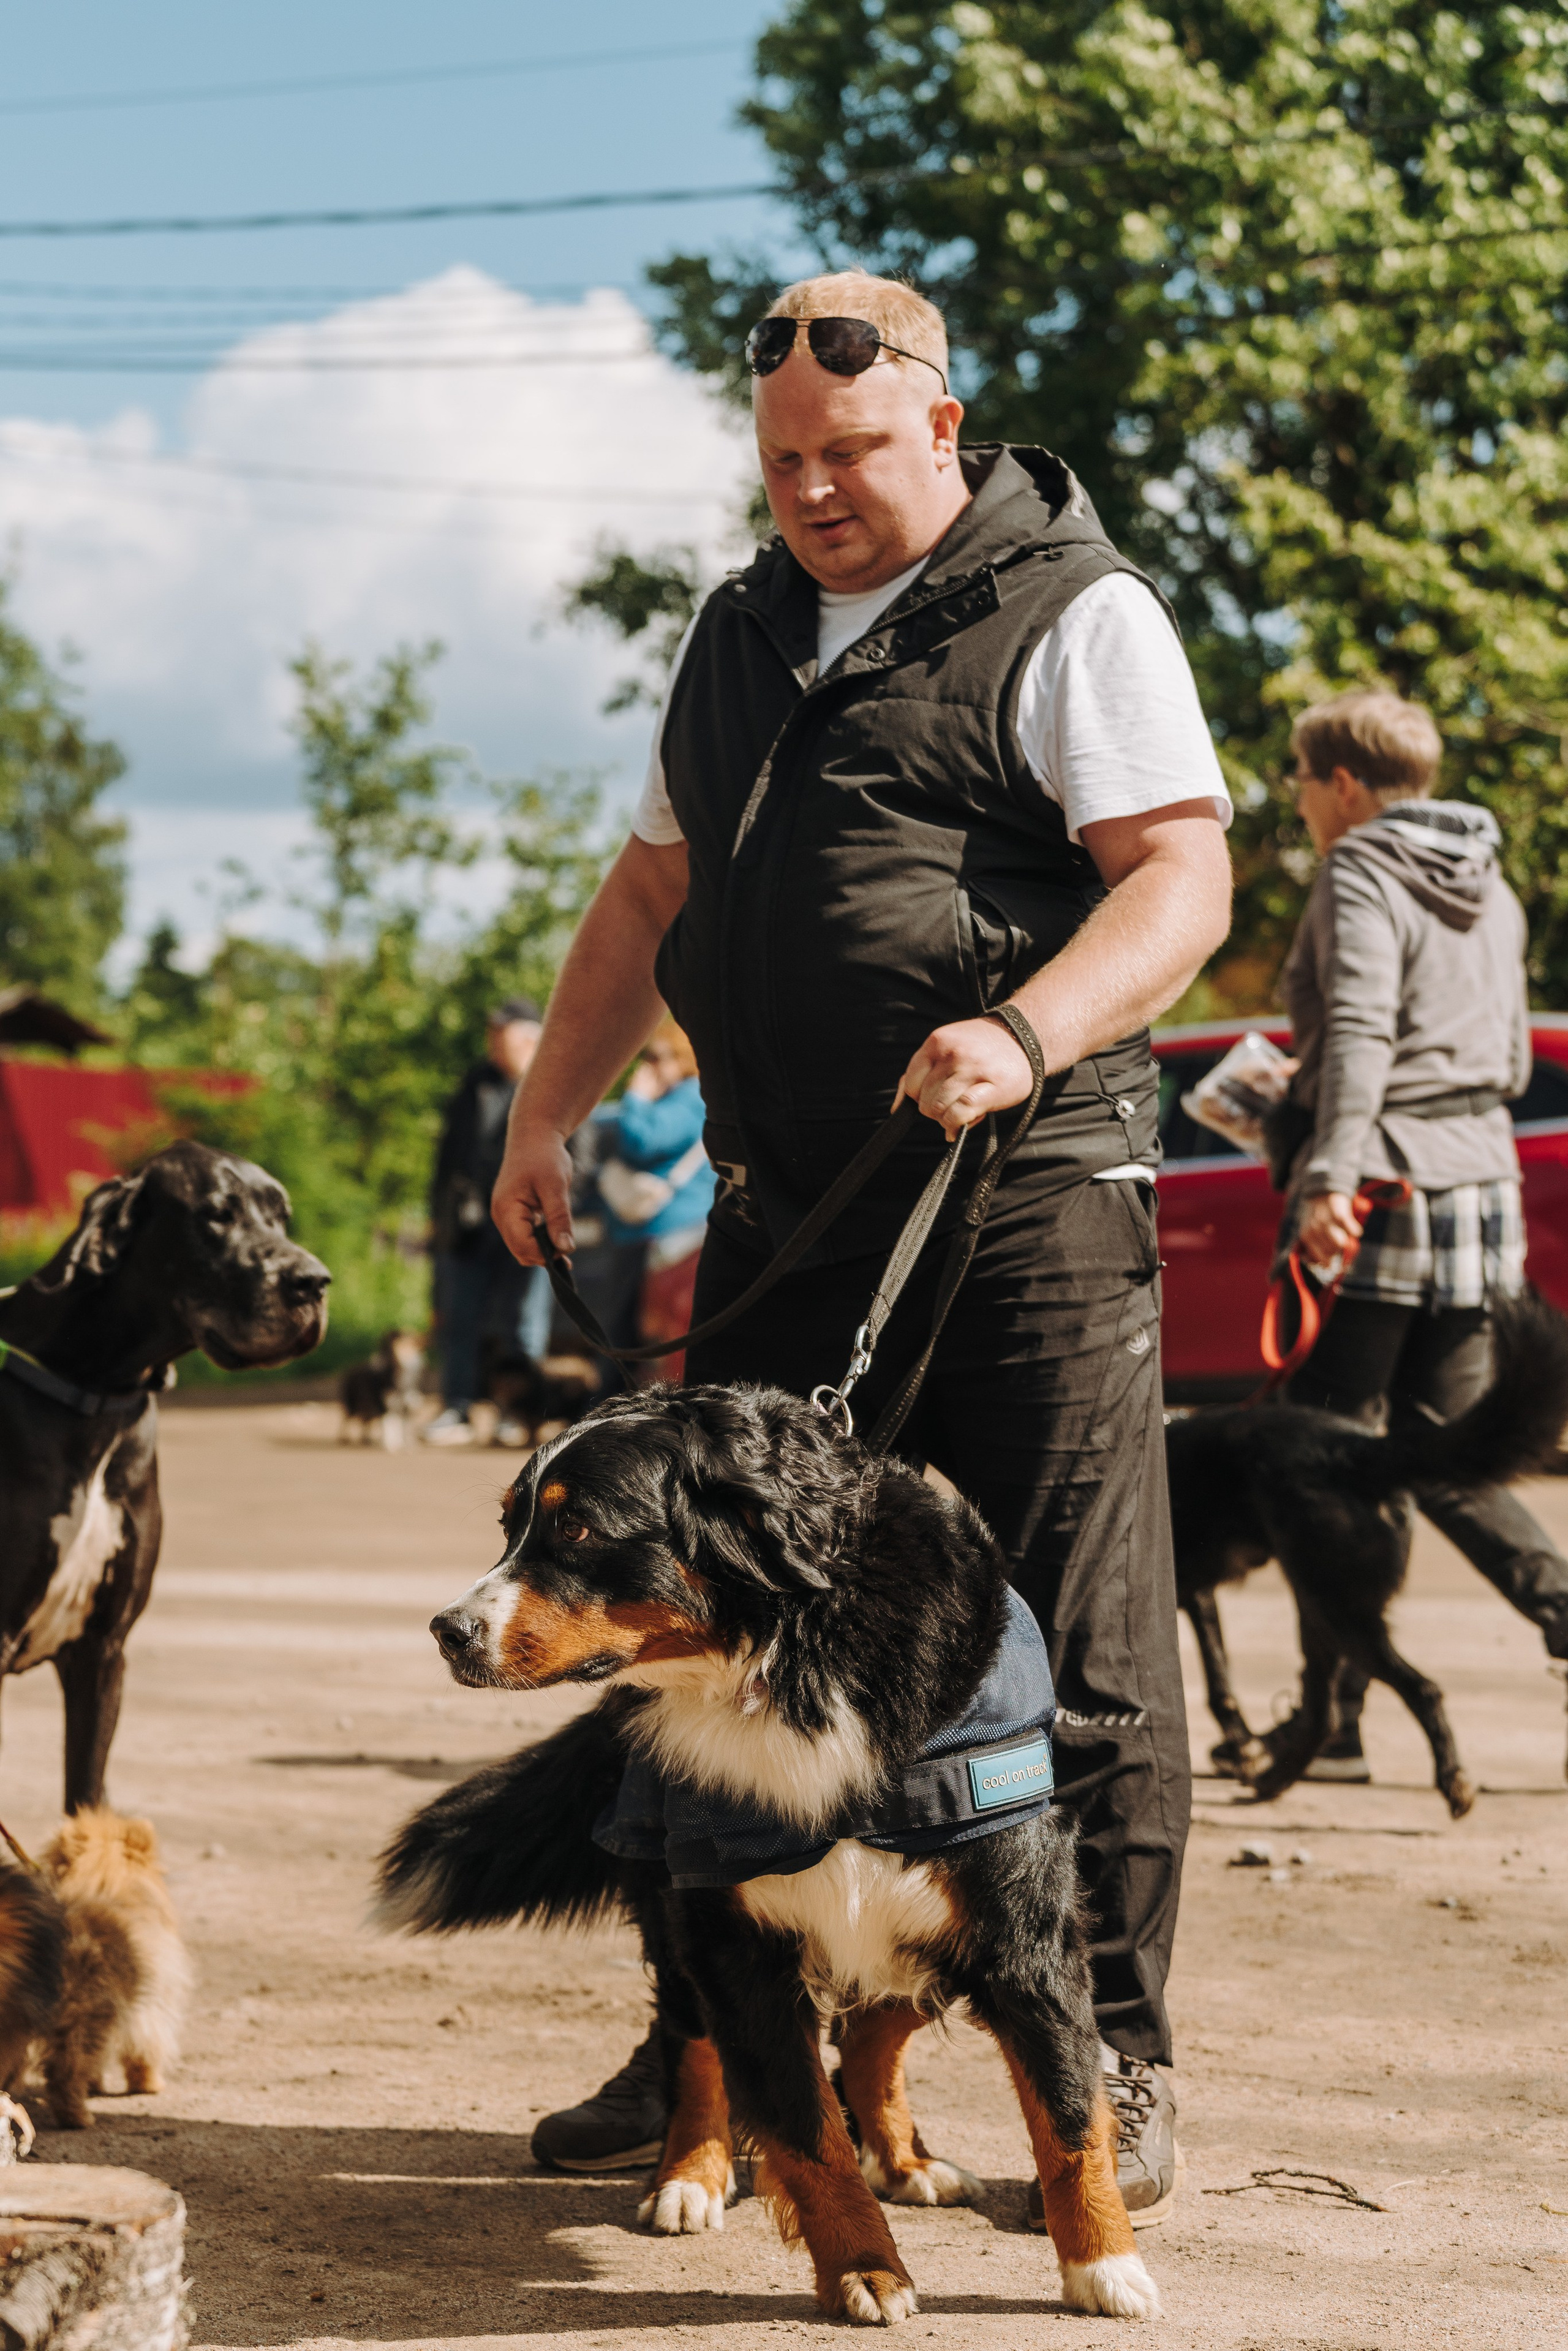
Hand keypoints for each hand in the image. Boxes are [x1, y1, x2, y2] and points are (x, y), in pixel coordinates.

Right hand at [491, 1123, 574, 1267]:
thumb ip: (559, 1218)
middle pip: (520, 1251)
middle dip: (542, 1256)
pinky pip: (524, 1235)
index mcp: (506, 1208)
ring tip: (564, 1248)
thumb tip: (565, 1248)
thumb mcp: (556, 1187)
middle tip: (568, 1254)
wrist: (535, 1136)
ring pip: (521, 1246)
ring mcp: (505, 1215)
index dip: (544, 1254)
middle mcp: (501, 1215)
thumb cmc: (544, 1156)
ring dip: (542, 1250)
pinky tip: (556, 1240)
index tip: (566, 1252)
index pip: (522, 1246)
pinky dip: (539, 1241)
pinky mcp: (513, 1213)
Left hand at [895, 1016, 1033, 1140]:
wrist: (1025, 1037)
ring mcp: (972, 1069)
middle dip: (935, 1110)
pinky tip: (962, 1124)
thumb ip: (922, 1071)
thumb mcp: (949, 1046)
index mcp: (937, 1041)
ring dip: (947, 1118)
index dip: (918, 1098)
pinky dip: (957, 1125)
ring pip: (941, 1109)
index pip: (910, 1083)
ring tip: (961, 1111)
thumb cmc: (982, 1048)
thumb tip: (897, 1107)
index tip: (932, 1099)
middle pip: (925, 1100)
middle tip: (952, 1105)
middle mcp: (952, 1053)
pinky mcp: (992, 1087)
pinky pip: (961, 1114)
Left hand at [1297, 1191, 1361, 1268]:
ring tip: (1343, 1235)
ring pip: (1342, 1245)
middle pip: (1332, 1252)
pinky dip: (1355, 1231)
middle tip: (1336, 1241)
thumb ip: (1313, 1249)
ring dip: (1346, 1242)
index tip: (1332, 1264)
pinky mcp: (1340, 1215)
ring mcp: (1327, 1222)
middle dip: (1336, 1251)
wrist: (1323, 1192)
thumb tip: (1325, 1267)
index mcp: (1306, 1236)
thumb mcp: (1309, 1232)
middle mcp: (1315, 1230)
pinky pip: (1353, 1232)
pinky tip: (1352, 1228)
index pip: (1320, 1258)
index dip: (1328, 1263)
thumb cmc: (1317, 1217)